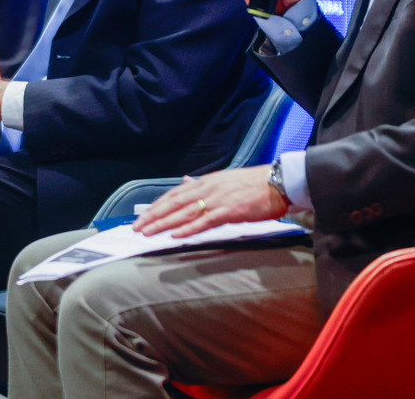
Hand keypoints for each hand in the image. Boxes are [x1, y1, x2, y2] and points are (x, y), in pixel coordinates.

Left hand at [133, 166, 289, 238]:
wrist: (277, 182)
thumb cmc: (252, 183)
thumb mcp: (224, 180)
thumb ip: (203, 183)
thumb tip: (186, 181)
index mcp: (206, 182)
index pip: (174, 194)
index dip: (157, 205)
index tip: (143, 216)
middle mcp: (208, 189)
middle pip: (174, 203)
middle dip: (154, 216)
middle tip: (138, 228)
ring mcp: (218, 200)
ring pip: (185, 213)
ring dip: (164, 223)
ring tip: (149, 232)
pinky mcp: (229, 211)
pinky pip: (205, 221)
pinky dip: (189, 228)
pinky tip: (176, 235)